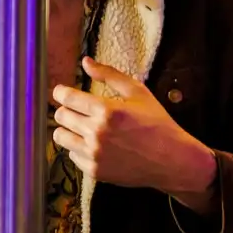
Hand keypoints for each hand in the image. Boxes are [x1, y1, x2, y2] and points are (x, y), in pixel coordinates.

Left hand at [52, 58, 217, 211]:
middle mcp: (97, 132)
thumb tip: (86, 62)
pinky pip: (72, 155)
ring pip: (60, 137)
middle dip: (67, 110)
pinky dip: (80, 149)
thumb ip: (110, 75)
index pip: (66, 97)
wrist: (173, 160)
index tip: (64, 92)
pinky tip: (98, 145)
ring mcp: (94, 153)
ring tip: (85, 129)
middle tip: (80, 111)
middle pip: (60, 116)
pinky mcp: (94, 170)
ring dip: (69, 130)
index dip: (62, 92)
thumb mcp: (139, 94)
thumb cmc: (158, 125)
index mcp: (106, 110)